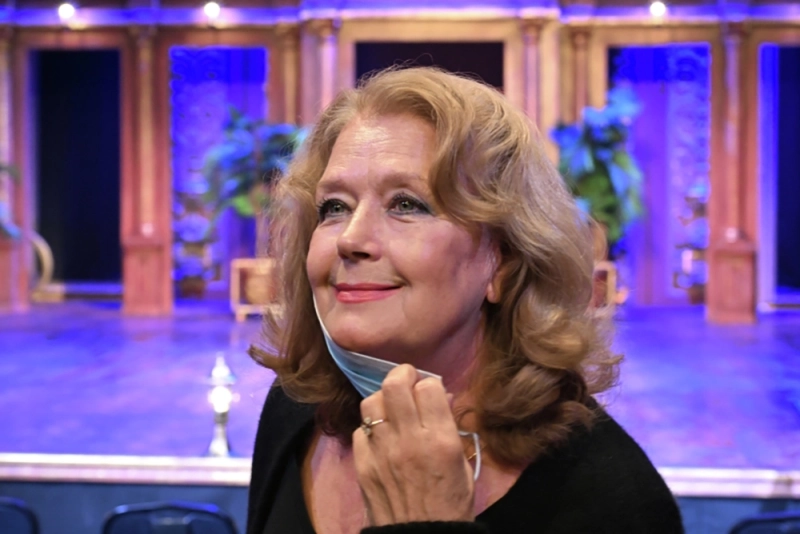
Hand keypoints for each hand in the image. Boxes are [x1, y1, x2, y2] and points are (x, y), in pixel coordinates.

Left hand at [352, 364, 474, 525]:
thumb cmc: (451, 505)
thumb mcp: (463, 465)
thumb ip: (450, 428)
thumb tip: (440, 397)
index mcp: (440, 440)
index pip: (428, 387)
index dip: (429, 384)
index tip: (430, 390)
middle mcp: (409, 440)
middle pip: (395, 385)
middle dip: (402, 375)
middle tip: (407, 381)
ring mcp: (382, 451)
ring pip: (371, 402)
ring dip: (383, 400)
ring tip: (391, 408)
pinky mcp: (362, 464)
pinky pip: (359, 430)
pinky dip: (370, 427)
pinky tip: (380, 435)